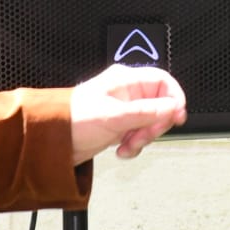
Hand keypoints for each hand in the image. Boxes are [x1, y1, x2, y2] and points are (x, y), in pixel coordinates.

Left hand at [69, 64, 185, 163]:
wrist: (52, 140)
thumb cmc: (73, 119)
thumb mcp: (114, 115)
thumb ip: (146, 111)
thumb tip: (172, 108)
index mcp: (126, 80)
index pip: (163, 81)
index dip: (174, 98)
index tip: (177, 116)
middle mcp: (127, 93)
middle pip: (160, 105)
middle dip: (155, 124)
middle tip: (145, 135)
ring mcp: (124, 110)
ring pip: (151, 123)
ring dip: (143, 138)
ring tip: (128, 144)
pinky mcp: (120, 126)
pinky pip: (139, 135)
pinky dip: (134, 145)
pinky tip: (122, 149)